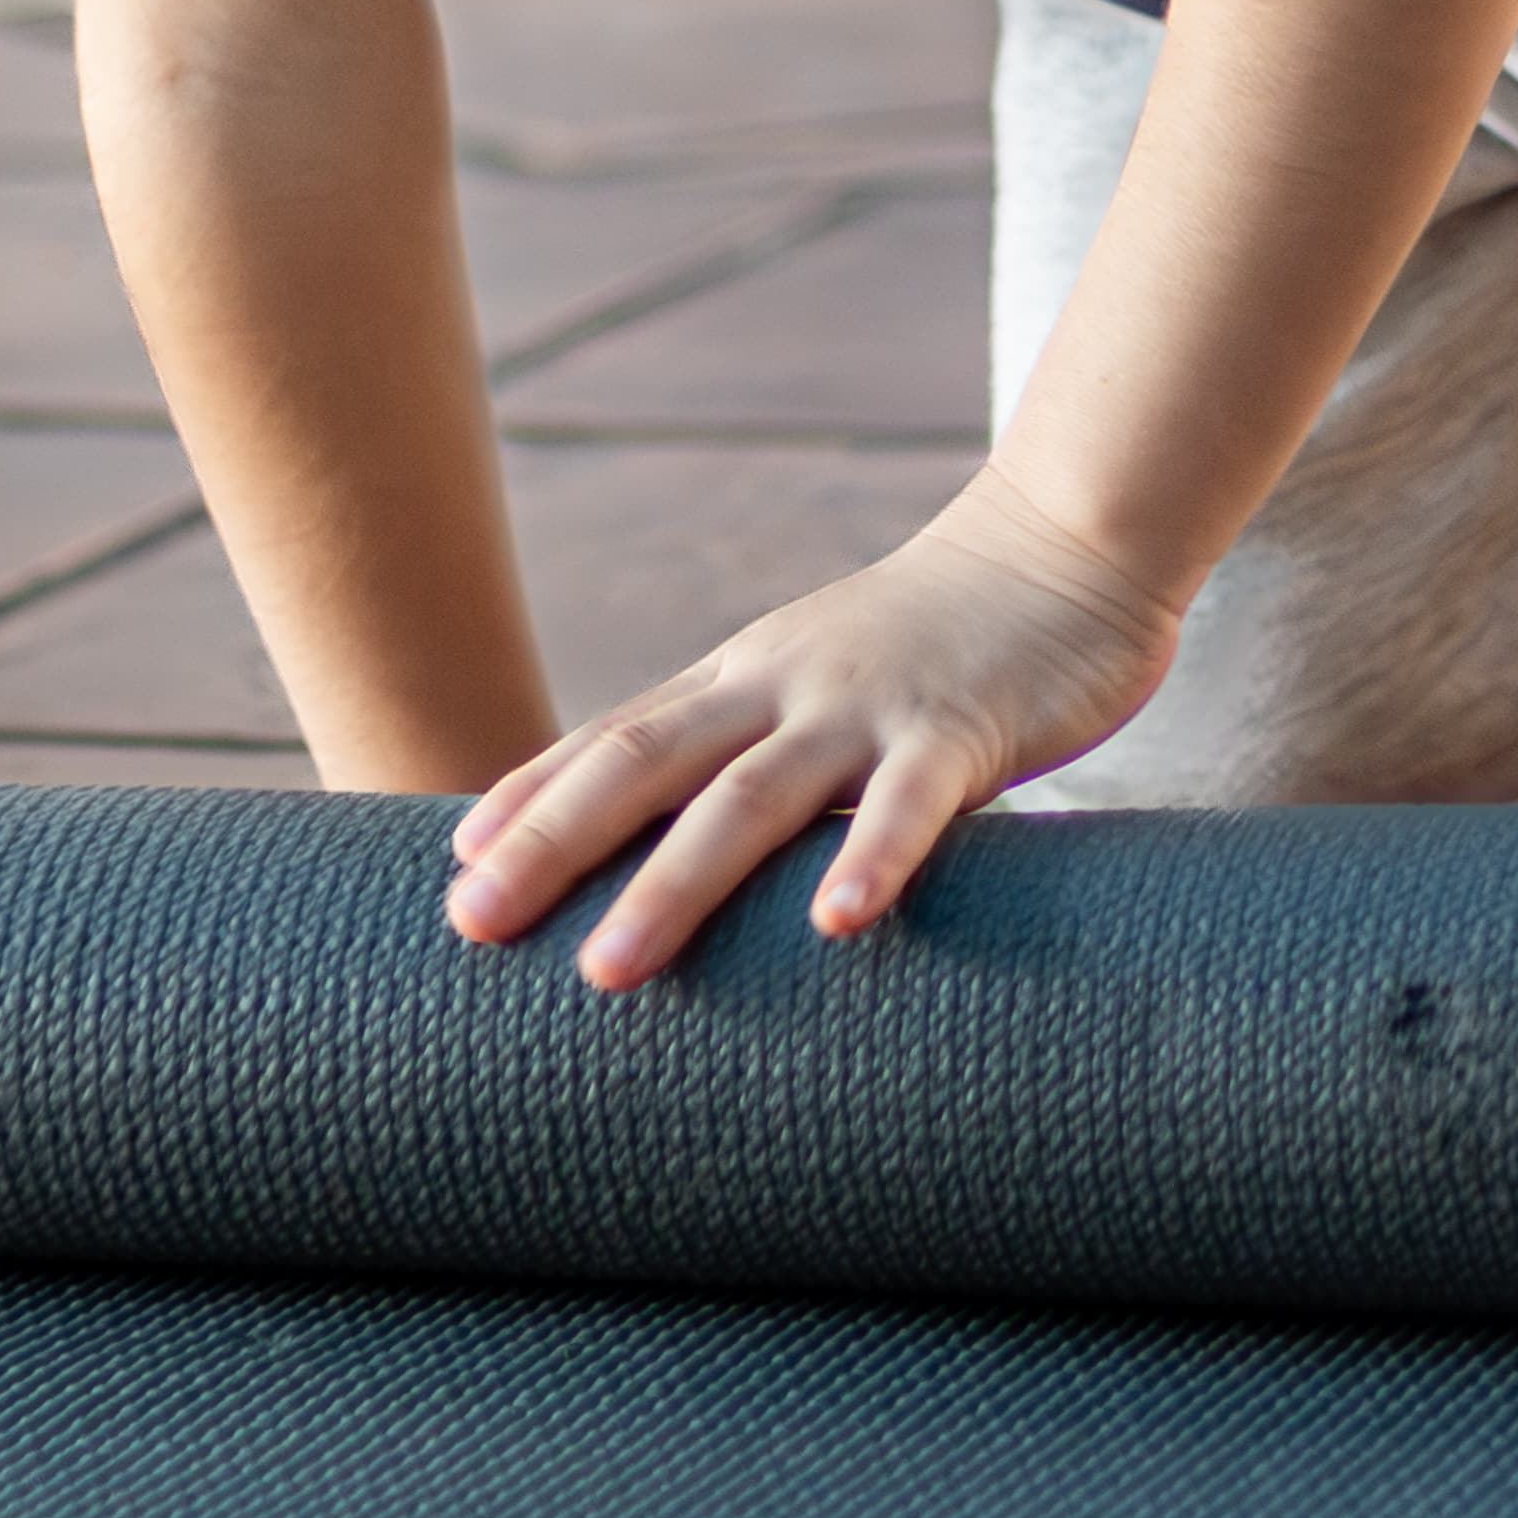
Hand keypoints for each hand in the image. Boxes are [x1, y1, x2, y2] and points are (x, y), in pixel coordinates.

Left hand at [443, 466, 1179, 987]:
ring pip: (751, 796)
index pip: (613, 738)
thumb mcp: (816, 682)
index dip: (532, 800)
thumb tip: (661, 847)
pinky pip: (910, 801)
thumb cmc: (935, 641)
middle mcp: (782, 687)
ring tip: (607, 970)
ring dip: (673, 883)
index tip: (452, 871)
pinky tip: (836, 926)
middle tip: (471, 925)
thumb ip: (748, 751)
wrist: (1065, 547)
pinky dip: (869, 859)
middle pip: (644, 763)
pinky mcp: (960, 730)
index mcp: (741, 680)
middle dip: (552, 845)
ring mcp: (867, 707)